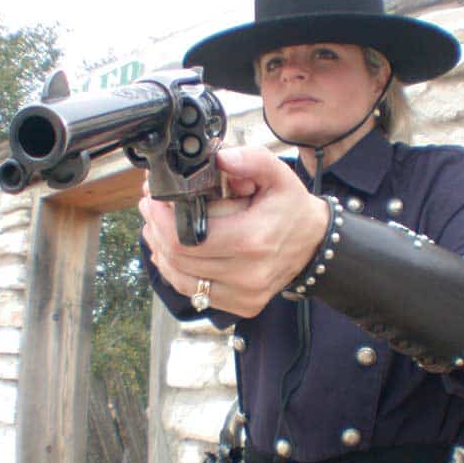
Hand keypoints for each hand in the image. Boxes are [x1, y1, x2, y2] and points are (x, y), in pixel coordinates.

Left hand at [138, 146, 328, 317]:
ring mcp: (243, 295)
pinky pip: (194, 293)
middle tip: (151, 208)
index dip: (161, 219)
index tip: (154, 198)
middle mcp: (247, 274)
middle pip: (178, 259)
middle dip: (156, 230)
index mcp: (252, 241)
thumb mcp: (277, 174)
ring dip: (161, 252)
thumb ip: (250, 159)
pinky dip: (177, 272)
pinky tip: (172, 252)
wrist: (313, 243)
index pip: (186, 238)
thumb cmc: (290, 209)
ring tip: (157, 227)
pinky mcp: (241, 306)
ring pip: (180, 279)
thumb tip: (219, 156)